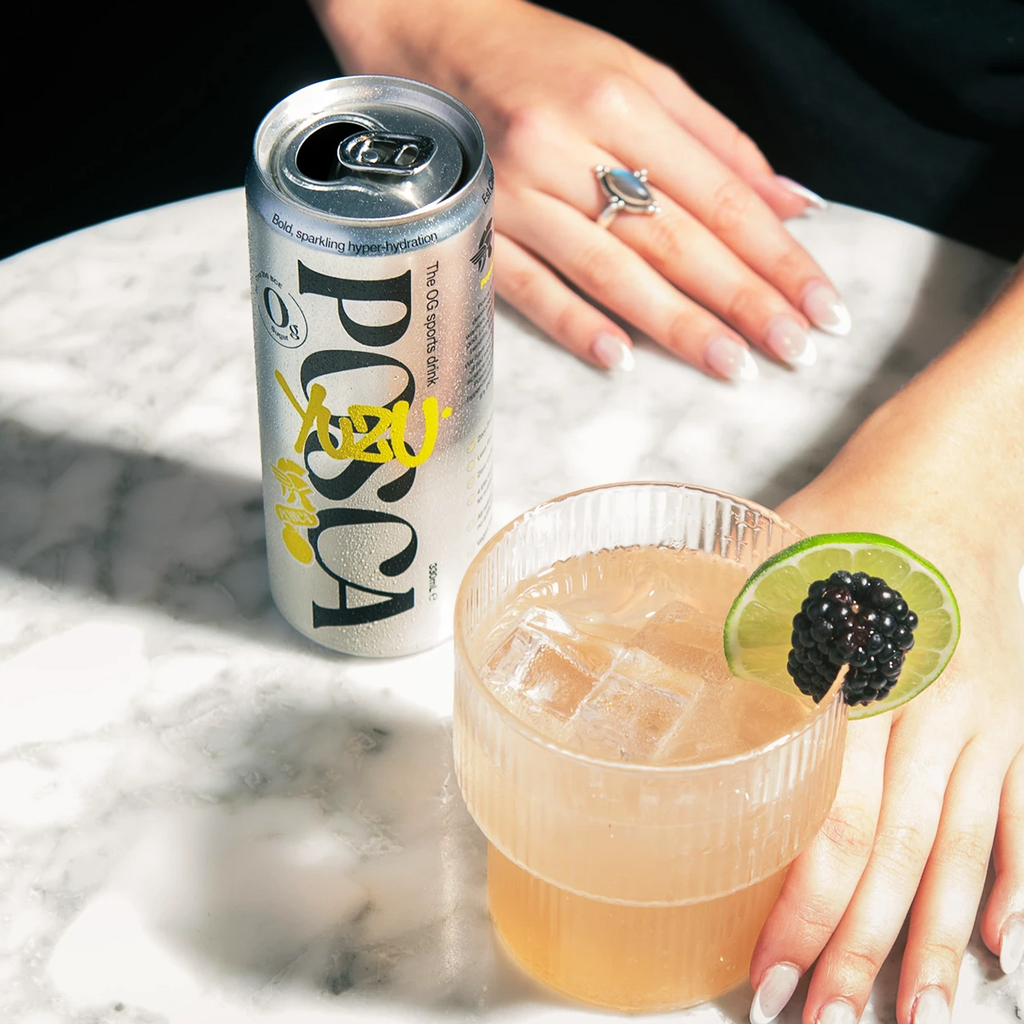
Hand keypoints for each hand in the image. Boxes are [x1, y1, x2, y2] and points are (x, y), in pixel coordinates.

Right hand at [311, 0, 848, 377]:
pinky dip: (574, 322)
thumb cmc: (541, 58)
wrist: (428, 33)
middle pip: (675, 238)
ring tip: (732, 366)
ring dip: (676, 324)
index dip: (777, 255)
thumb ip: (716, 142)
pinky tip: (620, 359)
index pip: (721, 195)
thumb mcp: (638, 76)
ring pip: (611, 269)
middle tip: (794, 350)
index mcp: (624, 101)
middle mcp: (572, 146)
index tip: (820, 304)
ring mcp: (518, 190)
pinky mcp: (475, 224)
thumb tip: (792, 204)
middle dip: (743, 300)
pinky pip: (528, 284)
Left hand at [749, 408, 1023, 1023]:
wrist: (962, 468)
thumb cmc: (859, 509)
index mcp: (862, 671)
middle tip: (820, 1023)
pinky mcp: (1013, 715)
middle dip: (856, 948)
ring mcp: (983, 717)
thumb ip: (728, 627)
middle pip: (895, 852)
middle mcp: (929, 707)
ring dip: (932, 942)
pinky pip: (1018, 814)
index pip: (830, 815)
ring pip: (959, 852)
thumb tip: (665, 681)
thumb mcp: (775, 555)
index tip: (767, 966)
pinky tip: (1003, 947)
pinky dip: (1013, 884)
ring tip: (915, 1020)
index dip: (802, 902)